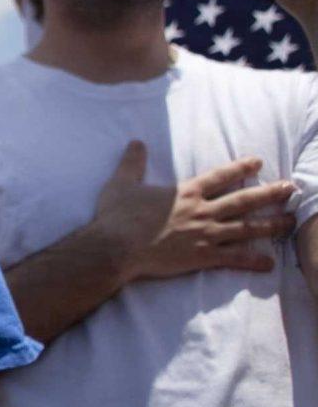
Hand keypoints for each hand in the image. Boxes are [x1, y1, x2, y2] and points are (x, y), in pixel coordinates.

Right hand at [89, 141, 294, 281]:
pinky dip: (253, 261)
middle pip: (244, 200)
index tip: (258, 162)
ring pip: (246, 228)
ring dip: (271, 224)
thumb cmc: (116, 216)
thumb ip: (132, 163)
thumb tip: (135, 142)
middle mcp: (202, 211)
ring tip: (291, 220)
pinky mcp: (202, 256)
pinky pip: (234, 258)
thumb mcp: (121, 184)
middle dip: (270, 193)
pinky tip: (270, 264)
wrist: (115, 247)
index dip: (241, 168)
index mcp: (185, 193)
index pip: (220, 176)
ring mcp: (205, 234)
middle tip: (291, 188)